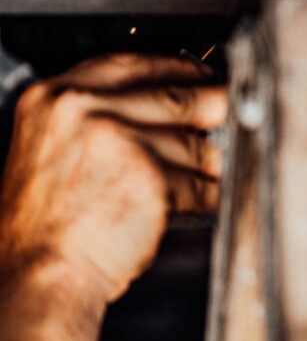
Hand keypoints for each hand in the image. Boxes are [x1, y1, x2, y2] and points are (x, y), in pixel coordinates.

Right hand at [0, 54, 226, 301]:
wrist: (38, 275)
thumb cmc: (46, 226)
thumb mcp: (54, 149)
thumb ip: (102, 119)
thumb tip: (168, 110)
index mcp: (55, 98)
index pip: (131, 65)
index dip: (176, 68)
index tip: (201, 73)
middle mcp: (86, 112)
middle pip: (176, 97)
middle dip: (215, 106)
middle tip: (235, 110)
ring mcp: (121, 143)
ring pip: (194, 144)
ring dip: (216, 160)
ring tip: (225, 166)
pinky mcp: (152, 180)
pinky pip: (202, 183)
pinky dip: (216, 193)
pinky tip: (220, 195)